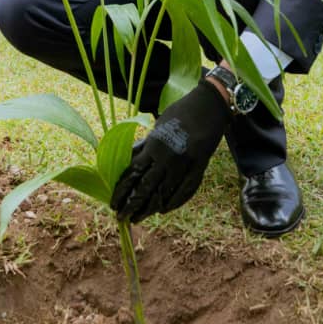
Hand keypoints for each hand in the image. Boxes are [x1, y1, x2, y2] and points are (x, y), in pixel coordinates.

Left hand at [110, 79, 230, 221]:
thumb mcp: (158, 127)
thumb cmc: (180, 112)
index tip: (113, 203)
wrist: (209, 105)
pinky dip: (174, 202)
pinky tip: (164, 209)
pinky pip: (186, 190)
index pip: (134, 173)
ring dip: (150, 208)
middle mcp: (168, 157)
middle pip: (147, 187)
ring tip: (138, 218)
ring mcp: (186, 164)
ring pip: (165, 193)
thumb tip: (131, 161)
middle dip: (132, 204)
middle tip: (121, 217)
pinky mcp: (200, 167)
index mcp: (155, 145)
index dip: (122, 190)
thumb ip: (146, 145)